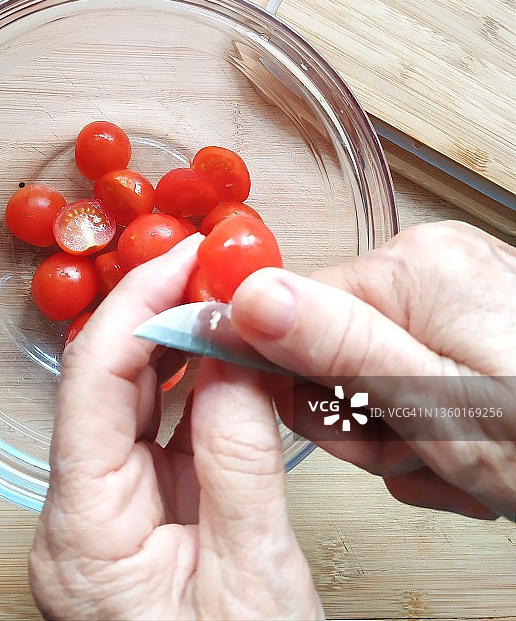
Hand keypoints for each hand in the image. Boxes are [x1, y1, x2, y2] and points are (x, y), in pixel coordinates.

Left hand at [29, 235, 322, 620]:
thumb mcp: (251, 578)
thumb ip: (238, 460)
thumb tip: (232, 357)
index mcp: (83, 531)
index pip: (92, 384)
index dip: (135, 307)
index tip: (181, 259)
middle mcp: (78, 516)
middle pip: (105, 385)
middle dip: (156, 318)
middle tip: (210, 270)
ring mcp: (107, 515)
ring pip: (132, 405)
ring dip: (178, 350)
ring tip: (221, 305)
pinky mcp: (139, 516)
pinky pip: (160, 436)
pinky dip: (194, 393)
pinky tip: (224, 363)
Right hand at [231, 221, 515, 519]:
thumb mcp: (439, 405)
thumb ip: (339, 345)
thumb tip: (249, 296)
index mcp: (412, 268)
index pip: (286, 309)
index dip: (298, 380)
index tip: (339, 423)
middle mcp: (428, 263)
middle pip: (326, 343)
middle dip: (359, 412)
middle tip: (411, 445)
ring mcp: (450, 291)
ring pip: (365, 367)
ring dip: (395, 426)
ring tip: (451, 452)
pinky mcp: (464, 319)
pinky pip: (404, 368)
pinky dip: (424, 417)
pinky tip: (465, 440)